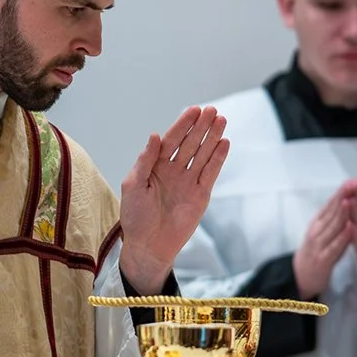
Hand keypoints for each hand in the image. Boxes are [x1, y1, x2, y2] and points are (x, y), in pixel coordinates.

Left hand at [119, 107, 229, 293]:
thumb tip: (155, 135)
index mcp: (156, 166)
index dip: (183, 125)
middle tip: (212, 110)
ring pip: (203, 154)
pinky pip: (211, 173)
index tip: (194, 110)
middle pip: (190, 144)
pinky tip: (224, 143)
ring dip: (212, 138)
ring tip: (222, 120)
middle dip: (201, 127)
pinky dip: (218, 158)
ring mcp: (188, 182)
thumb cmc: (135, 217)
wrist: (149, 246)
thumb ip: (145, 160)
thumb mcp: (133, 185)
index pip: (172, 140)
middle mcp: (174, 171)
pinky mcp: (201, 195)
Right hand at [292, 188, 351, 298]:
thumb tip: (353, 201)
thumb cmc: (318, 252)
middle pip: (331, 211)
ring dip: (342, 213)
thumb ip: (339, 219)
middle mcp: (316, 230)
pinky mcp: (323, 259)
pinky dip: (343, 237)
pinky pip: (334, 246)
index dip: (341, 192)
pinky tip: (351, 228)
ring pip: (332, 226)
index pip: (330, 204)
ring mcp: (318, 244)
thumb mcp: (326, 233)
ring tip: (351, 201)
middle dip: (343, 197)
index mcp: (318, 222)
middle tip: (353, 184)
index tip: (352, 180)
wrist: (302, 276)